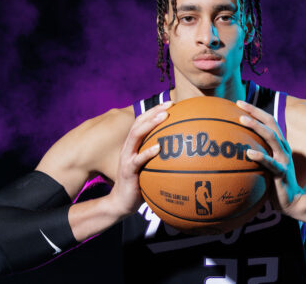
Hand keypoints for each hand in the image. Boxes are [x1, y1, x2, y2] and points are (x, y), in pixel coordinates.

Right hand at [108, 101, 172, 217]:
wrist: (122, 202)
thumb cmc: (140, 184)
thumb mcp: (150, 167)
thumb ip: (160, 158)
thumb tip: (184, 152)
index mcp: (134, 145)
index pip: (143, 121)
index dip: (155, 110)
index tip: (171, 103)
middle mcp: (128, 148)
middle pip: (139, 123)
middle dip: (153, 112)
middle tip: (169, 105)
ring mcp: (127, 158)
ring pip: (136, 136)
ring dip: (150, 124)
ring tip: (163, 117)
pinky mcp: (128, 171)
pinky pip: (137, 160)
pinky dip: (148, 152)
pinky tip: (159, 148)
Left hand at [236, 100, 304, 215]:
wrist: (292, 201)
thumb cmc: (276, 183)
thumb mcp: (266, 165)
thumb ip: (256, 154)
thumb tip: (234, 148)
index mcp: (279, 144)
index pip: (268, 121)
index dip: (255, 110)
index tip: (239, 102)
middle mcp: (283, 147)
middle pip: (270, 123)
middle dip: (255, 112)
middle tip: (239, 105)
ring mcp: (283, 159)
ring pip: (271, 138)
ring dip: (257, 127)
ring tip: (242, 120)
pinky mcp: (282, 173)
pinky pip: (270, 163)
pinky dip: (260, 156)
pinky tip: (249, 153)